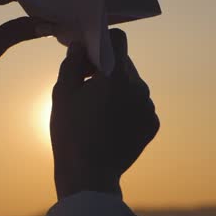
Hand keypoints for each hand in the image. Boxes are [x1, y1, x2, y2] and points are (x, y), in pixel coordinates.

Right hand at [50, 29, 159, 198]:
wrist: (89, 175)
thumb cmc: (71, 132)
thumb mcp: (62, 92)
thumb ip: (72, 62)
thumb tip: (80, 46)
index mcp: (116, 75)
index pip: (117, 39)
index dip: (100, 41)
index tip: (86, 55)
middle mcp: (139, 86)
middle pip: (124, 62)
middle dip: (105, 67)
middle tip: (84, 82)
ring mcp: (148, 106)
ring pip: (132, 84)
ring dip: (116, 88)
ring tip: (95, 108)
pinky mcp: (152, 124)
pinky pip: (139, 105)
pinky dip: (126, 107)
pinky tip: (108, 123)